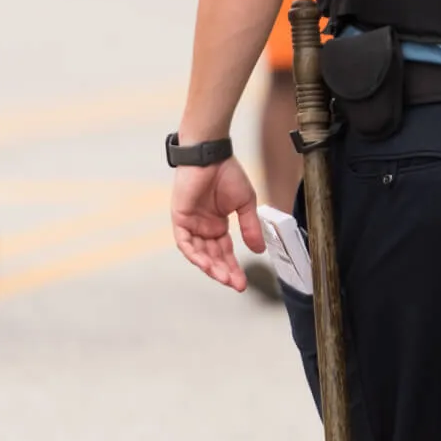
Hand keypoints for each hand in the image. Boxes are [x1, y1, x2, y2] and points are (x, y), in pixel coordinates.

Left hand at [170, 156, 263, 290]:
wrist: (211, 156)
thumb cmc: (227, 173)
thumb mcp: (245, 204)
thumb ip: (250, 227)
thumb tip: (259, 250)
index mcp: (218, 224)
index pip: (225, 252)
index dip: (234, 267)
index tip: (242, 282)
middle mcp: (203, 227)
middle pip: (213, 256)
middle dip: (224, 271)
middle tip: (235, 284)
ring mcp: (191, 224)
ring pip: (199, 253)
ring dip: (211, 267)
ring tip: (224, 277)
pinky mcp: (180, 219)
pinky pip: (185, 243)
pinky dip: (195, 254)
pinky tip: (206, 264)